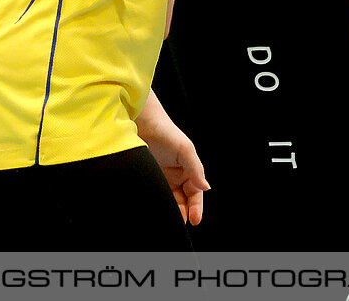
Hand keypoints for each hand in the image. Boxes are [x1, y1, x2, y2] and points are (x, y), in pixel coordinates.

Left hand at [137, 91, 207, 225]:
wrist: (141, 124)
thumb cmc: (166, 133)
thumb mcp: (185, 149)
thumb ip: (196, 169)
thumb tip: (206, 187)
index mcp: (189, 169)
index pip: (196, 192)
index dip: (196, 206)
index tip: (195, 219)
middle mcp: (177, 175)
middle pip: (184, 199)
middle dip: (184, 212)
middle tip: (181, 224)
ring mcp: (163, 179)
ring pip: (170, 200)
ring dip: (172, 211)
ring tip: (170, 221)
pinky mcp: (149, 180)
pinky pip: (156, 196)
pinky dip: (159, 204)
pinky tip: (158, 210)